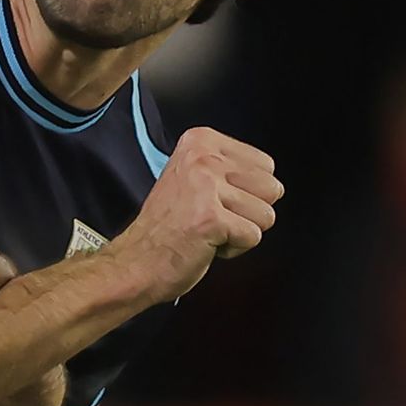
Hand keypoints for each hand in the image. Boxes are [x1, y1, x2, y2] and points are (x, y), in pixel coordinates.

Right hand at [115, 126, 283, 300]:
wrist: (134, 264)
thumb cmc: (164, 230)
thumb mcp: (193, 178)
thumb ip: (229, 171)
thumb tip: (271, 183)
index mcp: (200, 141)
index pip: (266, 165)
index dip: (245, 192)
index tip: (212, 201)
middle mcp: (203, 158)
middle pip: (271, 187)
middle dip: (248, 212)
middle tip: (212, 218)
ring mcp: (206, 187)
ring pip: (266, 214)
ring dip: (240, 232)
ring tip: (208, 232)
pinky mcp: (211, 219)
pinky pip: (253, 237)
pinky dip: (233, 249)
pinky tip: (206, 245)